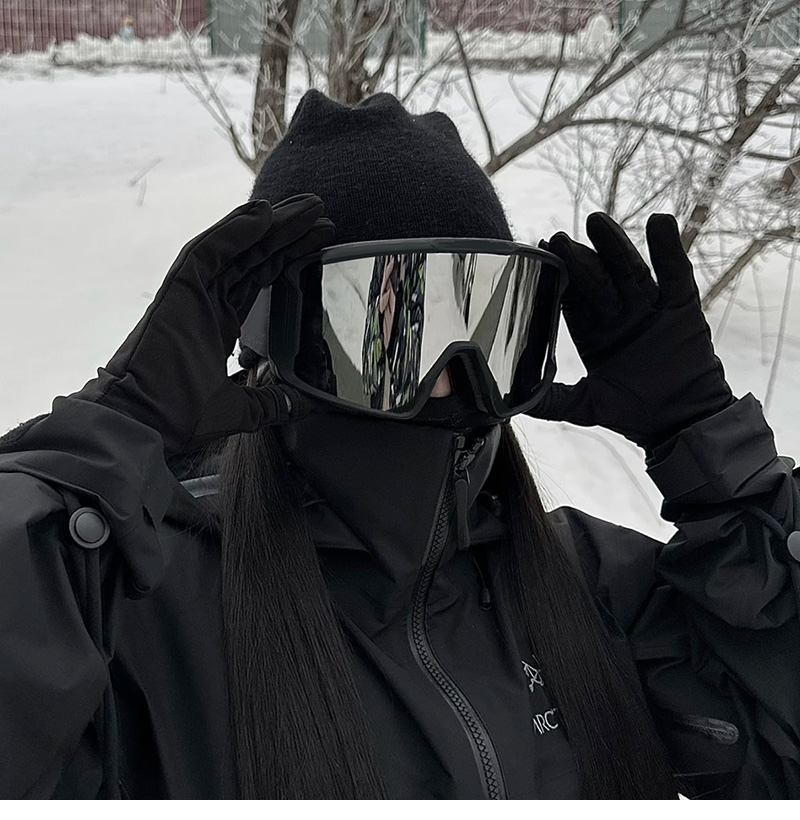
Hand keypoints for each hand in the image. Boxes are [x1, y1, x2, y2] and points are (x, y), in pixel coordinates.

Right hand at [75, 195, 334, 454]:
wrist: (143, 425)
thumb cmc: (178, 418)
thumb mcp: (241, 410)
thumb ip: (270, 403)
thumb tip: (300, 404)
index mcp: (218, 323)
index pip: (258, 278)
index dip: (286, 257)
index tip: (318, 241)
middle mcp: (206, 302)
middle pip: (252, 256)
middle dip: (285, 233)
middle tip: (319, 211)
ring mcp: (191, 294)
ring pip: (235, 247)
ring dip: (269, 224)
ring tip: (304, 206)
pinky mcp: (177, 291)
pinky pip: (208, 251)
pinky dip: (234, 231)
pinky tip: (263, 215)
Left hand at [528, 213, 733, 449]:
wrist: (679, 424)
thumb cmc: (632, 413)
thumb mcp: (585, 406)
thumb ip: (551, 400)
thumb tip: (510, 404)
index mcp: (593, 332)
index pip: (572, 298)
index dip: (557, 277)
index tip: (539, 254)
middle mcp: (618, 314)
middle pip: (596, 278)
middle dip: (578, 258)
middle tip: (558, 238)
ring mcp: (649, 308)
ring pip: (629, 270)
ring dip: (613, 245)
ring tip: (595, 222)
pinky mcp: (682, 308)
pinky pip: (675, 274)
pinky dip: (669, 249)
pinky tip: (659, 223)